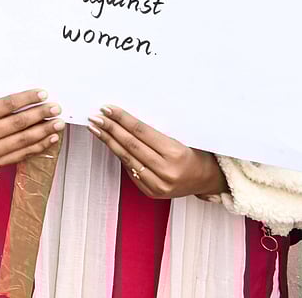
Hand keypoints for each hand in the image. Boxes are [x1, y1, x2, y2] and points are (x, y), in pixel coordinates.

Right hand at [0, 90, 62, 165]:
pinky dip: (40, 145)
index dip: (27, 99)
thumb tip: (37, 99)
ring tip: (58, 123)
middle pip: (18, 123)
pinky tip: (51, 137)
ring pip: (24, 139)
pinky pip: (25, 153)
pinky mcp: (0, 161)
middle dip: (40, 115)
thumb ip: (8, 103)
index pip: (8, 104)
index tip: (44, 94)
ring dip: (44, 131)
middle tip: (55, 109)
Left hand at [88, 106, 227, 199]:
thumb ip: (154, 133)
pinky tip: (110, 144)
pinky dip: (119, 156)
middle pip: (130, 145)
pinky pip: (130, 171)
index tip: (107, 109)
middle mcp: (166, 172)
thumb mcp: (181, 138)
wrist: (206, 179)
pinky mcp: (151, 192)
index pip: (141, 132)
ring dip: (109, 142)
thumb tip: (125, 119)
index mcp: (176, 154)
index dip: (122, 119)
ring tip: (96, 129)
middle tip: (95, 117)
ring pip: (127, 159)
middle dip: (110, 129)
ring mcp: (158, 185)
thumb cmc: (194, 153)